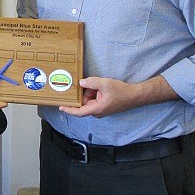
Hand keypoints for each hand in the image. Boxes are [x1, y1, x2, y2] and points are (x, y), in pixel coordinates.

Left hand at [59, 75, 177, 118]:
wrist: (134, 96)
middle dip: (83, 93)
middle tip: (86, 84)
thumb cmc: (121, 91)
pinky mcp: (103, 106)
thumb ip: (91, 82)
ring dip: (90, 92)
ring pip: (89, 100)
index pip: (79, 112)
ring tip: (98, 85)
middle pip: (83, 103)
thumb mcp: (104, 83)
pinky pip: (94, 99)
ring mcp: (100, 109)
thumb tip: (81, 83)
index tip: (60, 107)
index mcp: (96, 109)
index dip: (69, 110)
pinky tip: (99, 87)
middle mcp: (97, 111)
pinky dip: (94, 93)